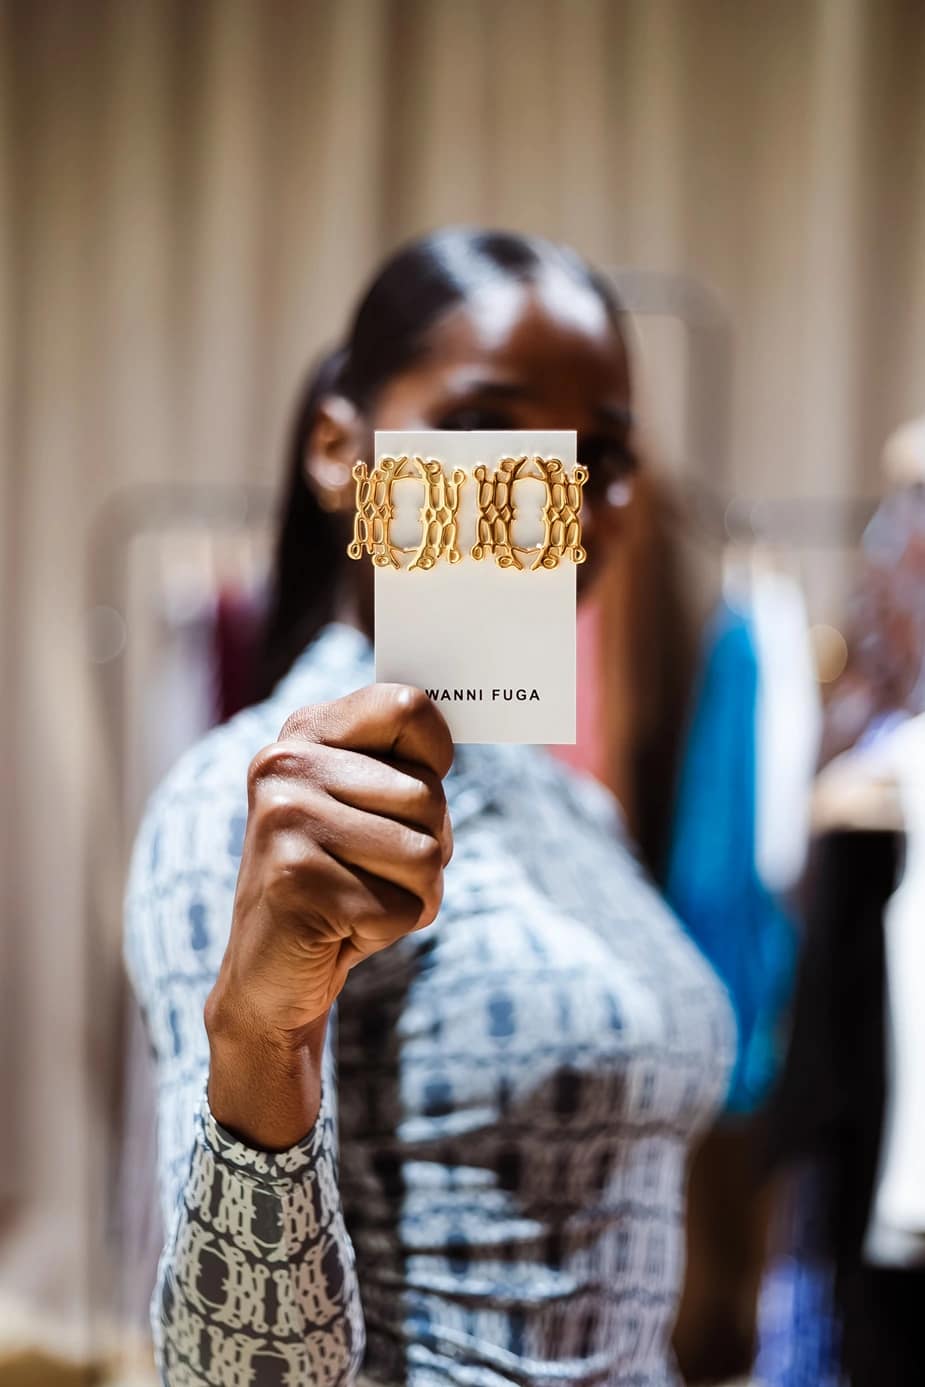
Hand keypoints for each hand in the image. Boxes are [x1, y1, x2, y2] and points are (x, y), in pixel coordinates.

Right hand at [205, 683, 453, 1147]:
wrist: (270, 974)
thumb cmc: (340, 879)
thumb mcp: (366, 805)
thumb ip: (403, 761)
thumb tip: (471, 706)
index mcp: (305, 733)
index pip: (408, 705)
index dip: (435, 754)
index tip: (413, 788)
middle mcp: (286, 766)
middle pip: (430, 795)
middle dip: (427, 845)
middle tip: (372, 867)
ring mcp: (285, 822)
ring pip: (426, 854)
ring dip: (413, 892)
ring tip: (358, 898)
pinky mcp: (296, 882)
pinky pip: (403, 906)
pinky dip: (390, 928)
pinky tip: (342, 929)